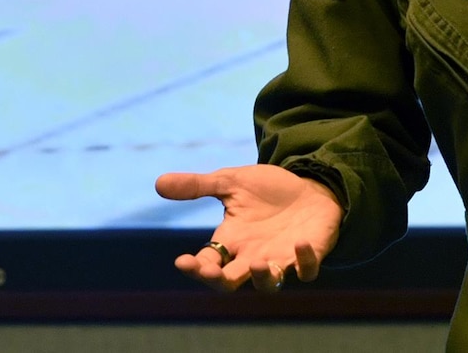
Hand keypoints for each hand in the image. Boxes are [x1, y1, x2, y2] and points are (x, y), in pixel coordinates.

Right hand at [155, 163, 343, 291]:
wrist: (309, 188)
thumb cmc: (267, 191)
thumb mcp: (230, 182)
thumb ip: (198, 185)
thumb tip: (158, 183)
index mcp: (231, 241)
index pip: (207, 262)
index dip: (194, 267)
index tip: (182, 261)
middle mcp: (252, 256)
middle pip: (230, 283)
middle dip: (218, 281)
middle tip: (210, 272)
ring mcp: (281, 259)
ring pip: (268, 285)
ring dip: (262, 278)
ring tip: (258, 263)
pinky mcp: (309, 255)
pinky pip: (307, 270)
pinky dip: (303, 261)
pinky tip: (299, 243)